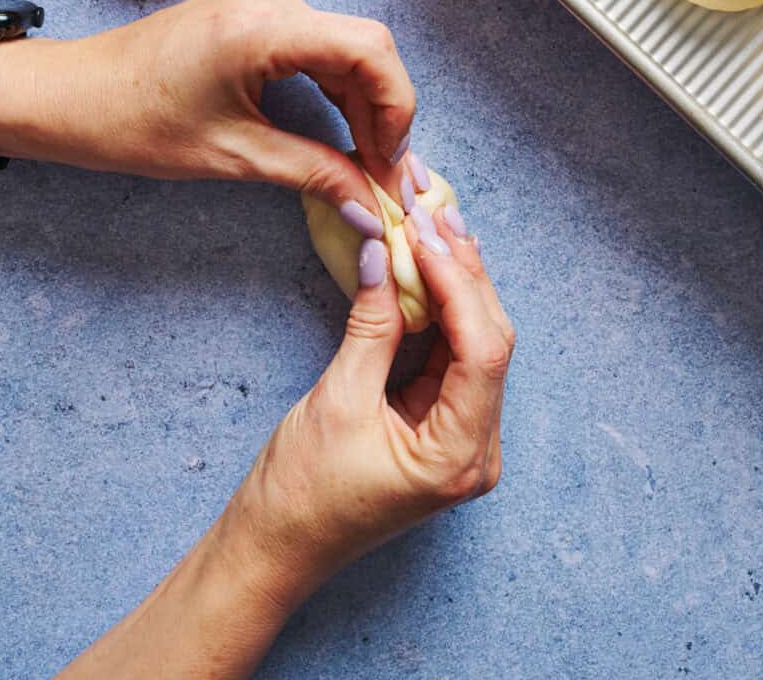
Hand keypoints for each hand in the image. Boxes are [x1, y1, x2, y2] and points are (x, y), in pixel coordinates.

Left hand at [0, 0, 415, 210]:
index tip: (392, 165)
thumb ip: (315, 175)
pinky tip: (345, 133)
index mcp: (264, 26)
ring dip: (366, 106)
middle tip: (385, 175)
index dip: (397, 110)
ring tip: (369, 162)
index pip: (370, 51)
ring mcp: (266, 1)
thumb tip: (372, 209)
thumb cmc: (135, 123)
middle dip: (386, 115)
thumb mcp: (235, 156)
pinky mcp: (260, 14)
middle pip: (367, 50)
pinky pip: (322, 48)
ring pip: (350, 49)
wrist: (72, 96)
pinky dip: (340, 91)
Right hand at [57, 203, 513, 679]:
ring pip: (476, 342)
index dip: (458, 282)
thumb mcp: (337, 401)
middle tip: (435, 212)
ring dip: (457, 283)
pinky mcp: (441, 426)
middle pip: (489, 340)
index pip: (482, 349)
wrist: (273, 550)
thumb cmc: (299, 495)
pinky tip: (431, 267)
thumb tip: (384, 254)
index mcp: (459, 455)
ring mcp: (462, 438)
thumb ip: (371, 326)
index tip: (426, 231)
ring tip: (436, 225)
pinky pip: (453, 356)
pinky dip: (443, 310)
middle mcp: (476, 448)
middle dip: (463, 273)